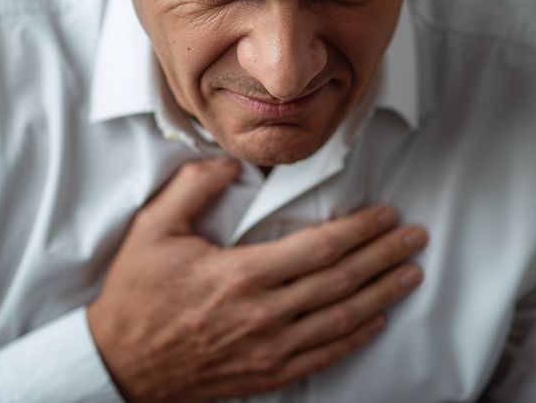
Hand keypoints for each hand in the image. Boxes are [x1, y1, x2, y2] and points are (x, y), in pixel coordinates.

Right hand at [86, 157, 427, 401]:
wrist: (119, 364)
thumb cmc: (137, 296)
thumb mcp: (152, 230)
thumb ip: (193, 188)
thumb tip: (232, 162)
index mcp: (241, 275)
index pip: (319, 247)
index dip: (360, 230)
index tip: (385, 215)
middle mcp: (263, 314)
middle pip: (341, 281)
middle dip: (384, 256)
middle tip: (415, 238)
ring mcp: (268, 349)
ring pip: (341, 320)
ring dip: (382, 295)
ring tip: (411, 274)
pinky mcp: (266, 374)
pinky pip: (323, 356)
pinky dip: (355, 337)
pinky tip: (377, 320)